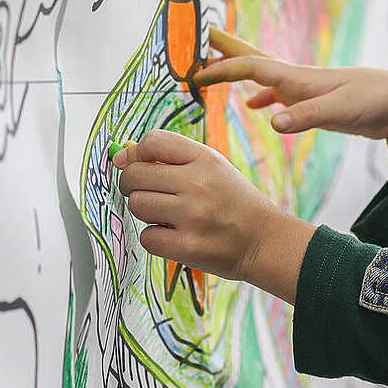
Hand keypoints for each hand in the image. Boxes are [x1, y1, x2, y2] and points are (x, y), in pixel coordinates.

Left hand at [113, 132, 314, 300]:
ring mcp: (192, 216)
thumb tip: (121, 157)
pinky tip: (174, 235)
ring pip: (137, 205)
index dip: (137, 154)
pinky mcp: (188, 246)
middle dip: (134, 185)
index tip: (141, 165)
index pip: (152, 141)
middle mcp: (198, 184)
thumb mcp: (213, 169)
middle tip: (151, 193)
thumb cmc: (235, 203)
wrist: (265, 241)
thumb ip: (173, 159)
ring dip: (145, 212)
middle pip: (135, 175)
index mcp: (205, 159)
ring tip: (167, 215)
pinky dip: (156, 238)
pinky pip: (147, 237)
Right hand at [197, 50, 387, 182]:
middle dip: (227, 51)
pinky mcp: (316, 101)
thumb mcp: (340, 112)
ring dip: (239, 72)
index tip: (197, 72)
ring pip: (264, 76)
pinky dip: (262, 96)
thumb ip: (307, 117)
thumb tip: (272, 121)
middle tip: (201, 37)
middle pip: (254, 61)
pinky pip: (280, 95)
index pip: (253, 68)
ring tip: (214, 70)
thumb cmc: (374, 101)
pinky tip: (255, 106)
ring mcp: (306, 89)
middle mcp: (298, 80)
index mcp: (299, 80)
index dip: (224, 69)